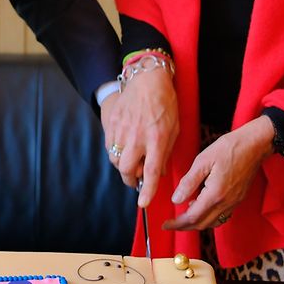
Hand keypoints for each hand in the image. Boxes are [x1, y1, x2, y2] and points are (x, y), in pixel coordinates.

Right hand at [100, 65, 178, 207]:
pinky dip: (116, 153)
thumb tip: (160, 172)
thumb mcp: (173, 128)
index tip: (143, 203)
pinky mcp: (112, 124)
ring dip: (123, 166)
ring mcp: (122, 130)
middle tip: (136, 182)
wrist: (147, 79)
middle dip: (130, 181)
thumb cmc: (165, 103)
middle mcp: (137, 137)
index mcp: (156, 139)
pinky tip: (124, 149)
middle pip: (126, 169)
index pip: (150, 171)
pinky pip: (109, 146)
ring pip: (115, 159)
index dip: (147, 190)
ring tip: (132, 162)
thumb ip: (166, 152)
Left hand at [162, 116, 273, 230]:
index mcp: (215, 194)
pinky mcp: (238, 199)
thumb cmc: (229, 148)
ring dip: (197, 223)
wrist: (255, 144)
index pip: (192, 217)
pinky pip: (222, 216)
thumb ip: (189, 182)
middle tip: (171, 224)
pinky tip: (202, 206)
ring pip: (212, 222)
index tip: (166, 224)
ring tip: (184, 215)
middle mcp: (226, 202)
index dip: (177, 223)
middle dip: (184, 227)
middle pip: (202, 224)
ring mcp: (234, 202)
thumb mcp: (203, 160)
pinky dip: (209, 217)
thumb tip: (176, 200)